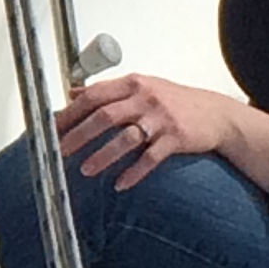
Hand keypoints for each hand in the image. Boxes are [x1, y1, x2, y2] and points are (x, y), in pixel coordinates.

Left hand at [56, 73, 263, 191]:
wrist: (216, 114)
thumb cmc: (174, 100)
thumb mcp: (141, 87)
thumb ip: (108, 90)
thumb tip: (73, 92)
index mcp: (133, 84)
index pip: (95, 95)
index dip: (71, 112)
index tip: (52, 127)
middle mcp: (146, 98)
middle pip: (105, 115)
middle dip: (80, 134)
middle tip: (60, 151)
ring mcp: (162, 118)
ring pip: (126, 137)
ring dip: (103, 155)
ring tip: (86, 170)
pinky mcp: (177, 138)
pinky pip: (152, 157)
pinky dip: (135, 172)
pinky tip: (121, 184)